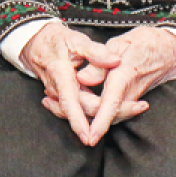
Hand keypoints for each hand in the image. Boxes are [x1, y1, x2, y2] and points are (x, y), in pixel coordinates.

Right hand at [22, 22, 140, 145]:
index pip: (71, 103)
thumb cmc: (57, 41)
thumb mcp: (76, 40)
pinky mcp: (64, 99)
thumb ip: (95, 51)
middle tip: (138, 107)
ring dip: (105, 114)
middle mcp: (59, 90)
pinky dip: (96, 112)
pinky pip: (79, 110)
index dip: (80, 122)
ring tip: (132, 108)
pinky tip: (111, 110)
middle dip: (109, 115)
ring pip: (83, 113)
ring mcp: (60, 96)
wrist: (37, 43)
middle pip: (84, 110)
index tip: (91, 136)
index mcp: (61, 75)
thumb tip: (115, 61)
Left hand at [74, 26, 175, 146]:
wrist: (172, 49)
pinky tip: (88, 109)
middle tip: (66, 114)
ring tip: (72, 114)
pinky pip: (117, 111)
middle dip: (91, 121)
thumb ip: (100, 62)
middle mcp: (130, 91)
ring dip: (95, 118)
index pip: (111, 102)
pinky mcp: (133, 99)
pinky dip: (103, 113)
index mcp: (124, 74)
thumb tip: (81, 78)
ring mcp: (134, 98)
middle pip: (110, 115)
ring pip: (113, 116)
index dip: (101, 121)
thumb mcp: (120, 43)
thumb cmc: (145, 43)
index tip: (91, 136)